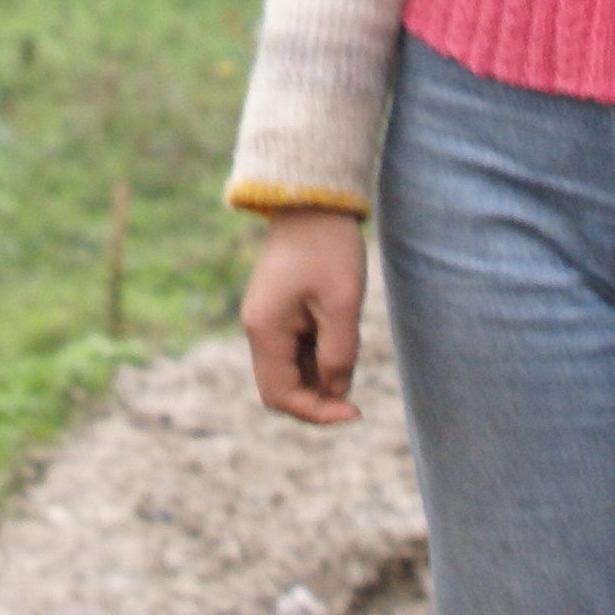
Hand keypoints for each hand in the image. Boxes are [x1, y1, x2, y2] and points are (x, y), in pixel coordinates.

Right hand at [241, 208, 366, 424]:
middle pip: (281, 388)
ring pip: (291, 370)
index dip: (316, 412)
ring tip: (350, 345)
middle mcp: (258, 329)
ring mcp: (267, 320)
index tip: (354, 412)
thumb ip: (339, 353)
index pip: (281, 395)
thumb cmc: (328, 248)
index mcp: (265, 329)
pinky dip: (319, 356)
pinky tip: (342, 336)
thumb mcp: (342, 303)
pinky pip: (296, 350)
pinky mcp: (280, 312)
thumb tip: (336, 391)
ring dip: (321, 375)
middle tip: (355, 393)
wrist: (313, 202)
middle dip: (318, 398)